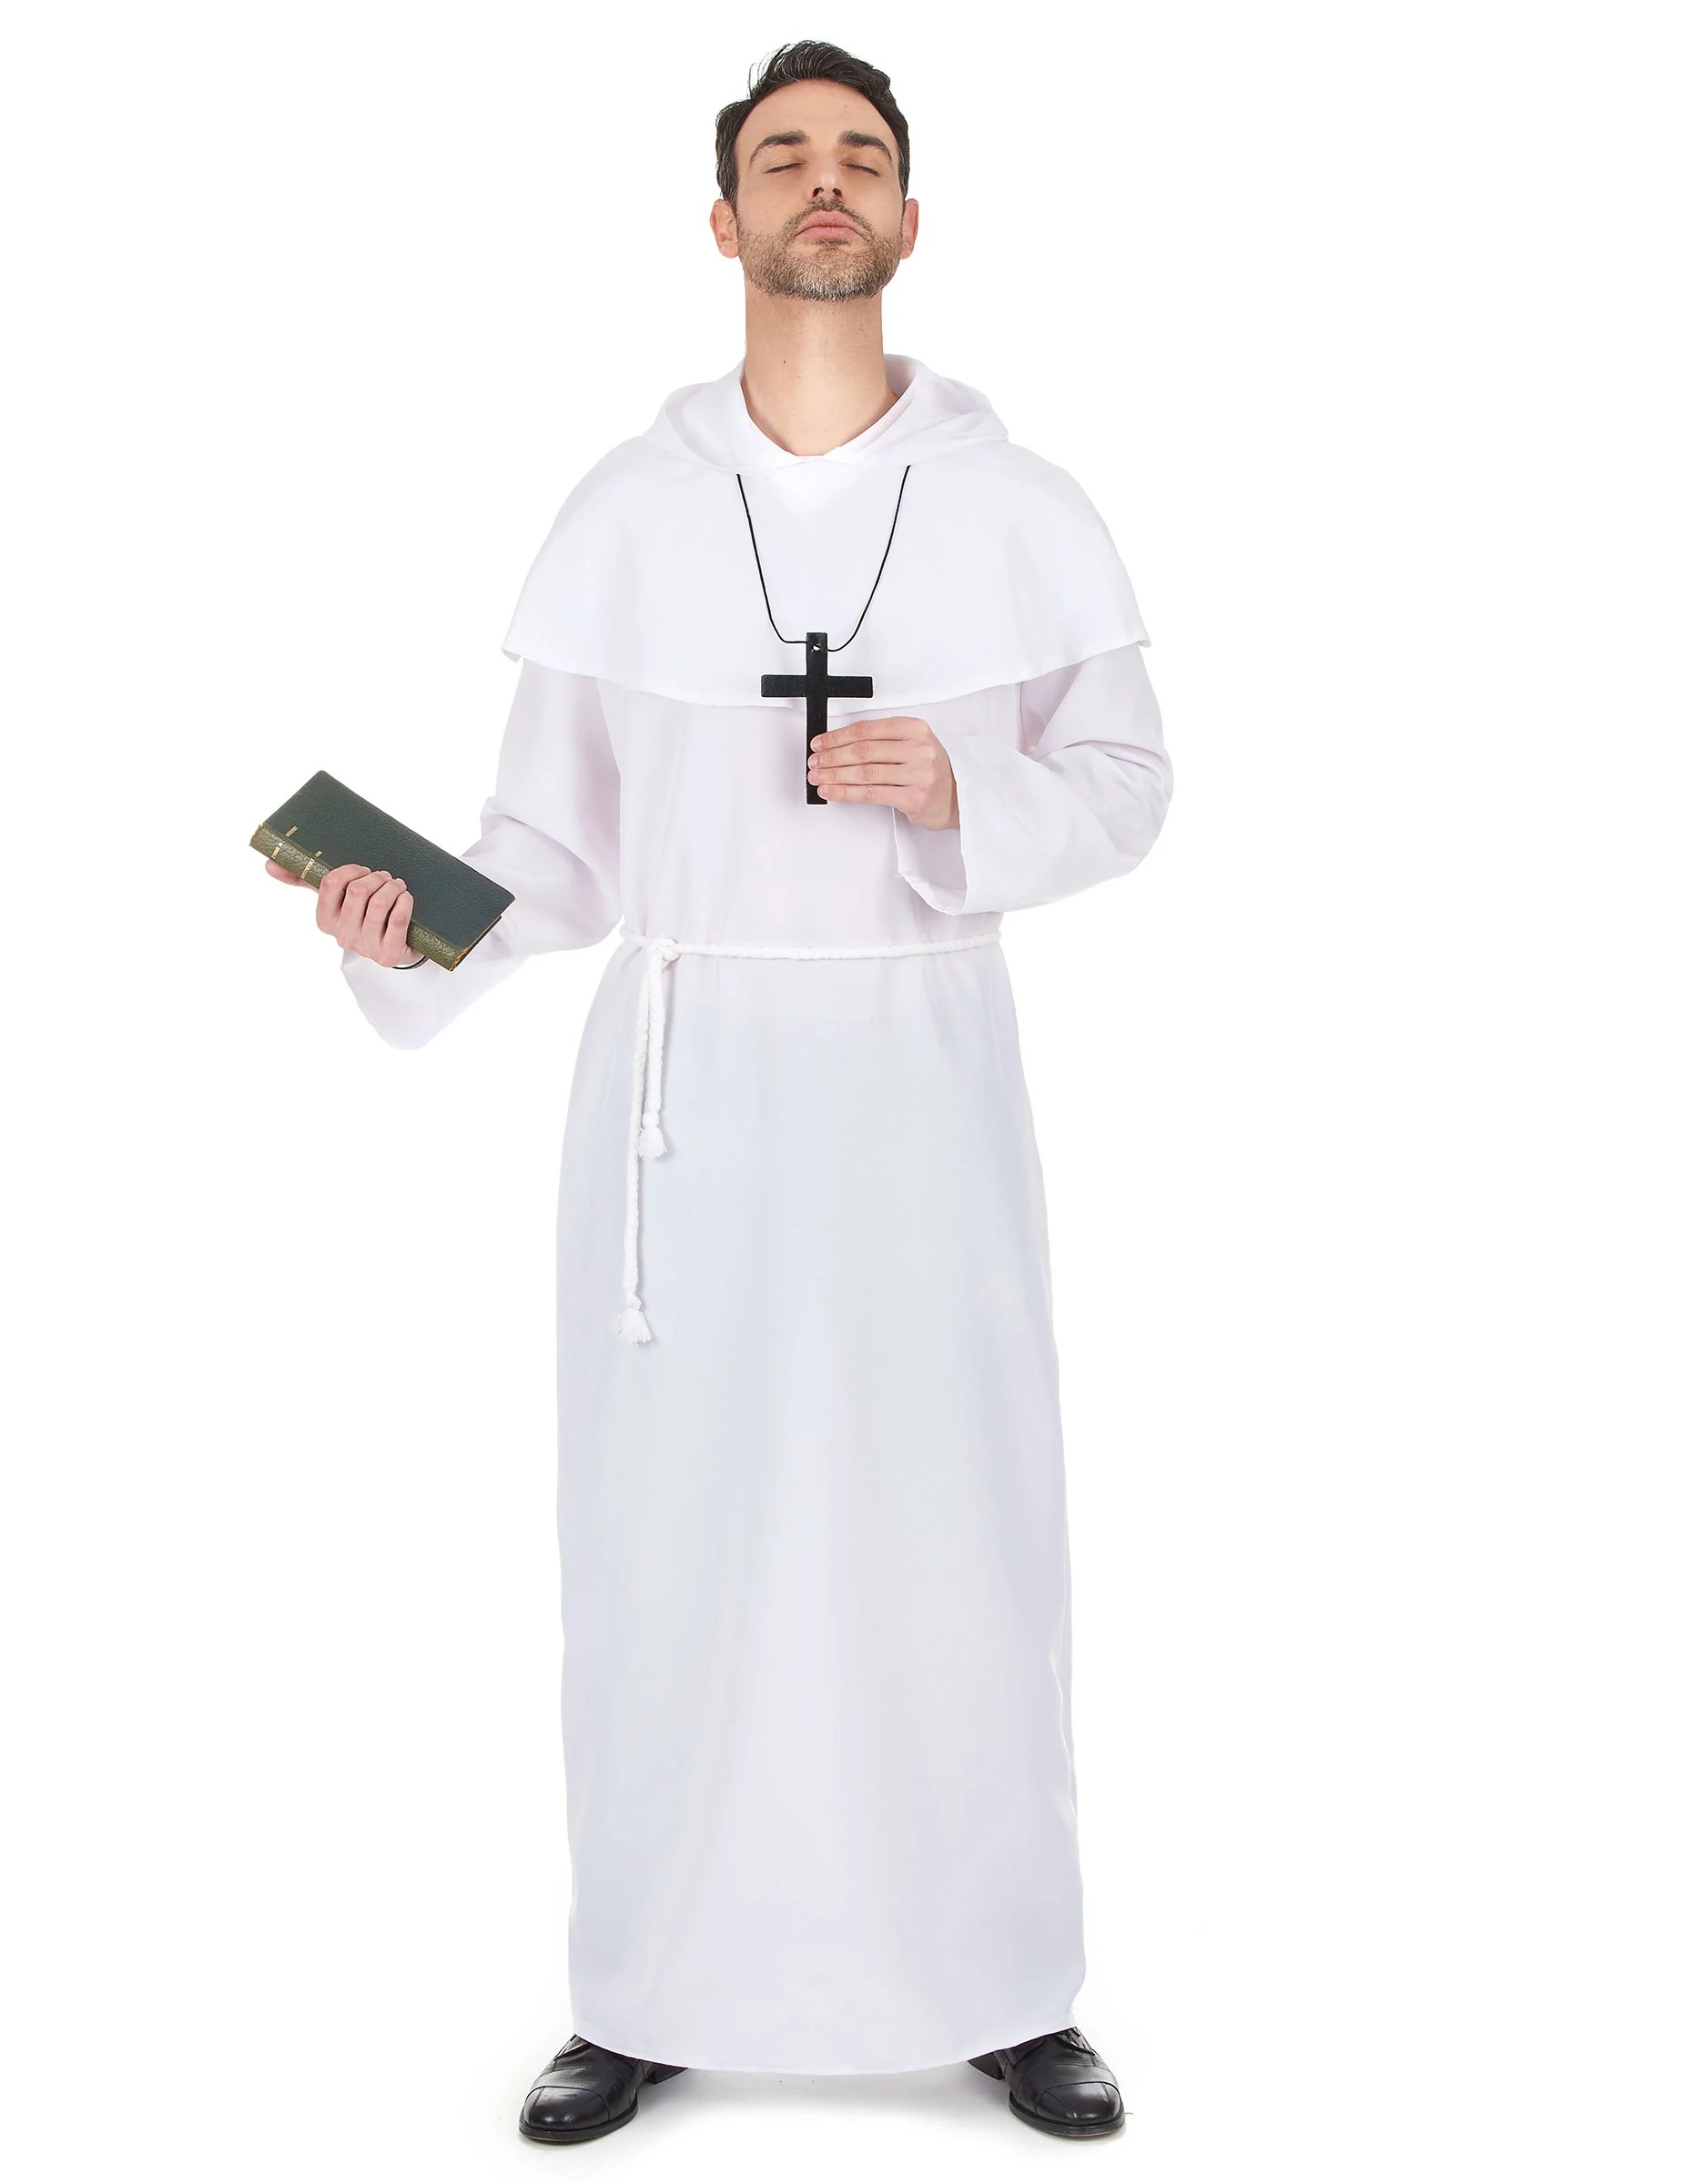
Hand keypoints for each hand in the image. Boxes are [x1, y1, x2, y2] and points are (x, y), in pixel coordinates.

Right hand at [264, 858, 424, 965]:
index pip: (331, 883)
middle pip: (359, 891)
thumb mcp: (335, 899)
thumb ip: (304, 881)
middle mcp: (342, 936)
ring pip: (380, 903)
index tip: (363, 870)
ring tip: (397, 886)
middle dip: (376, 877)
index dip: (351, 870)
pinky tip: (405, 898)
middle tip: (385, 878)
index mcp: (325, 920)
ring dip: (393, 887)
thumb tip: (269, 864)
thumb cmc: (363, 915)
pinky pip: (397, 920)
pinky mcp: (389, 954)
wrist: (395, 946)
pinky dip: (404, 903)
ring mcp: (366, 947)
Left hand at [809, 716, 957, 828]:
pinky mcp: (913, 797)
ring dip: (835, 775)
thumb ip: (883, 741)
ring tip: (818, 777)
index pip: (867, 729)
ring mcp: (918, 773)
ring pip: (864, 772)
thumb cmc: (930, 771)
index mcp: (915, 728)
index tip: (820, 743)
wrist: (957, 799)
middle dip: (832, 757)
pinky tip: (832, 791)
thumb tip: (838, 745)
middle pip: (863, 750)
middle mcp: (918, 748)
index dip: (838, 736)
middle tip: (815, 762)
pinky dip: (846, 792)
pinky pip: (870, 794)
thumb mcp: (913, 745)